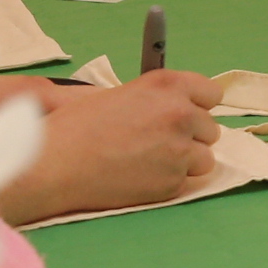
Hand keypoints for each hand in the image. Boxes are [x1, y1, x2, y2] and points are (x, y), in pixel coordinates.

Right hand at [0, 72, 224, 220]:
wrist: (56, 164)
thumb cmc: (76, 125)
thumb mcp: (120, 95)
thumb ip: (154, 99)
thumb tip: (175, 106)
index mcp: (166, 85)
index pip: (212, 93)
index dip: (199, 105)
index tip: (186, 113)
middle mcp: (180, 114)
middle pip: (210, 128)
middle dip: (191, 136)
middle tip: (159, 142)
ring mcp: (179, 150)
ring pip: (204, 158)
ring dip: (185, 162)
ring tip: (152, 162)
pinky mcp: (173, 182)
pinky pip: (186, 182)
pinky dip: (169, 182)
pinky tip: (141, 177)